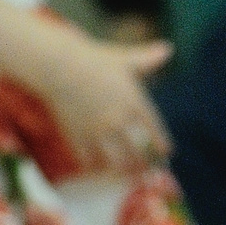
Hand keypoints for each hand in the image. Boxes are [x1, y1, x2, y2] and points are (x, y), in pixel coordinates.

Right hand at [30, 33, 172, 175]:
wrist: (57, 64)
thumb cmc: (92, 59)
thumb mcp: (122, 58)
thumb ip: (146, 59)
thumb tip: (168, 48)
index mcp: (133, 102)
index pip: (154, 131)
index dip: (162, 145)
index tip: (166, 153)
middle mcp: (118, 120)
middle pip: (138, 153)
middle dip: (145, 165)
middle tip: (148, 171)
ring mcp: (97, 130)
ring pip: (115, 162)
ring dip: (123, 171)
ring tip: (127, 176)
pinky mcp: (77, 135)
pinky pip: (89, 160)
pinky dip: (95, 167)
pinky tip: (98, 169)